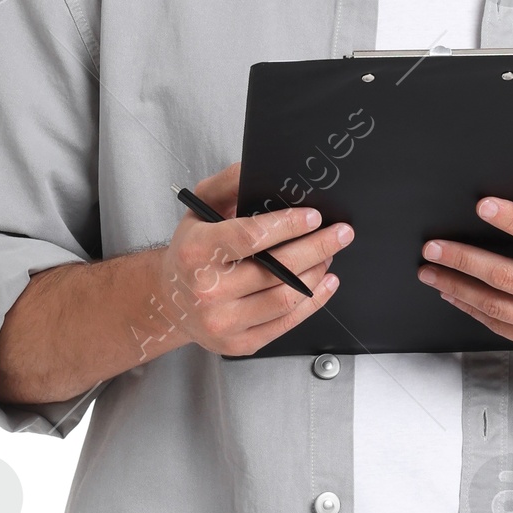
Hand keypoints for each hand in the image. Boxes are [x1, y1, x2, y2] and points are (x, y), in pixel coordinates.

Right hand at [153, 164, 351, 358]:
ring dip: (317, 272)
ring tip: (329, 254)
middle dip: (317, 247)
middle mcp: (207, 291)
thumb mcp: (200, 209)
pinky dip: (314, 302)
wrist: (172, 301)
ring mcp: (223, 322)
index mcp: (196, 252)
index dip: (288, 226)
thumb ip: (228, 184)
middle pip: (277, 269)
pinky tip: (325, 282)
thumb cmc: (192, 252)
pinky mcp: (240, 344)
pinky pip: (286, 323)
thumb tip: (258, 168)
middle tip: (340, 232)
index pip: (250, 237)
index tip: (314, 216)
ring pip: (286, 298)